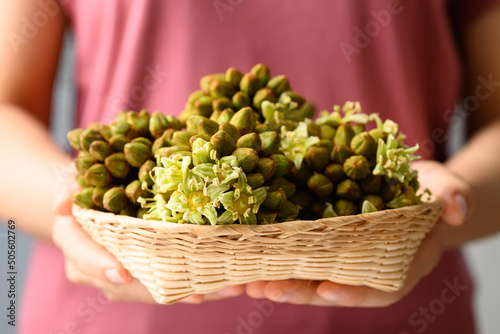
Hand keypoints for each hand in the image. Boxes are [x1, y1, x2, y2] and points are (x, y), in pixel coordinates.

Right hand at [52, 181, 243, 303]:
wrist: (97, 205)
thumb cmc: (87, 190)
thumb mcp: (74, 182)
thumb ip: (67, 188)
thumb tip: (62, 204)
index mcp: (77, 247)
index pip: (84, 259)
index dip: (102, 265)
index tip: (123, 272)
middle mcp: (101, 270)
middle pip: (132, 285)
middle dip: (166, 289)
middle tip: (199, 292)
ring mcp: (126, 277)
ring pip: (159, 290)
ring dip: (195, 290)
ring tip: (229, 288)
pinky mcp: (151, 276)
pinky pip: (175, 284)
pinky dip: (203, 284)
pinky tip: (231, 283)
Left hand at [246, 160, 470, 306]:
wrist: (406, 183)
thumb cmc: (427, 189)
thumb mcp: (444, 186)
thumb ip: (452, 195)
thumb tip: (454, 207)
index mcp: (397, 262)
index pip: (378, 287)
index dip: (354, 291)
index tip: (327, 289)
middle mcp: (365, 266)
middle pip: (332, 286)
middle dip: (299, 290)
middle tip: (267, 287)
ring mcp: (340, 255)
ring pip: (308, 275)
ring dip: (277, 278)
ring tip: (246, 278)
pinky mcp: (320, 239)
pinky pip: (296, 252)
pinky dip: (272, 256)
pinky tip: (246, 252)